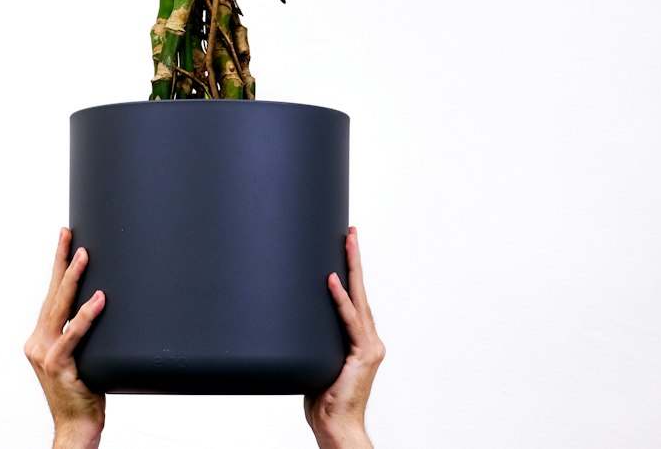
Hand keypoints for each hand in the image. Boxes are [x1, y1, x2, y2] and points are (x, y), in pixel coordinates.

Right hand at [24, 227, 105, 448]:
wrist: (76, 427)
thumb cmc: (84, 390)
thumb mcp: (81, 353)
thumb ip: (82, 330)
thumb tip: (104, 297)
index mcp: (40, 337)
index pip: (51, 294)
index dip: (58, 265)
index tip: (65, 237)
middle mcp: (38, 342)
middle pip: (51, 294)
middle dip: (60, 260)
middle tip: (67, 233)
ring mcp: (45, 354)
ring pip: (59, 309)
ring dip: (72, 279)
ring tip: (84, 255)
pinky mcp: (59, 367)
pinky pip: (73, 336)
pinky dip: (86, 315)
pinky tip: (99, 298)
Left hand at [304, 226, 384, 448]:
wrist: (336, 428)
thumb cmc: (323, 398)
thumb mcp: (316, 358)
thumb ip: (314, 338)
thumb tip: (290, 316)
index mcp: (361, 340)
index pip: (356, 298)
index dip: (352, 271)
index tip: (347, 244)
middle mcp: (370, 339)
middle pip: (361, 291)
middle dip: (355, 259)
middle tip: (350, 231)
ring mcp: (369, 347)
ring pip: (359, 299)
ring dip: (352, 268)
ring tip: (347, 242)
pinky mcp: (363, 355)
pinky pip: (349, 322)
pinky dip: (340, 300)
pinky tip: (332, 280)